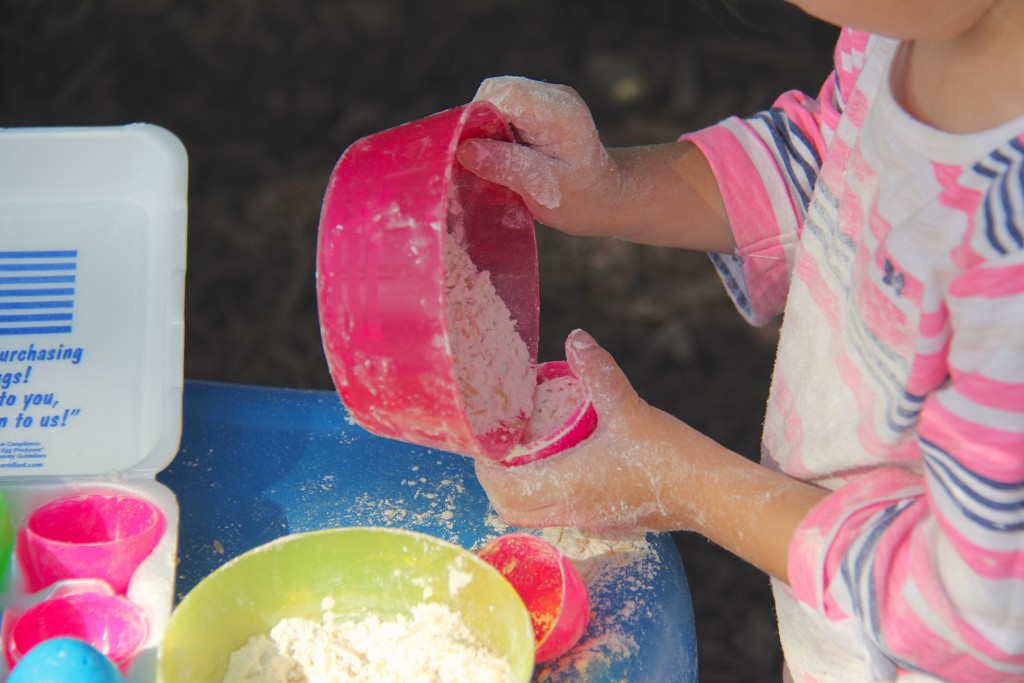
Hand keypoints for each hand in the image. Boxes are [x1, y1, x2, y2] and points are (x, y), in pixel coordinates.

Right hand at [457, 77, 622, 236]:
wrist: (604, 197)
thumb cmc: (580, 199)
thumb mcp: (544, 191)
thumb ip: (507, 167)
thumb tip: (464, 149)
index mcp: (562, 114)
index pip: (508, 96)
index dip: (479, 117)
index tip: (468, 150)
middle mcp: (555, 97)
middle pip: (497, 91)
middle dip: (478, 122)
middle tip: (479, 159)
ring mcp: (545, 98)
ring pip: (495, 97)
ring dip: (483, 127)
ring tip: (493, 159)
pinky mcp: (536, 107)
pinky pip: (501, 107)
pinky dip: (491, 129)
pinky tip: (500, 153)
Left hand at [475, 330, 828, 581]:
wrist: (712, 496)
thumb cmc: (670, 456)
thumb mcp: (627, 406)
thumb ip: (598, 371)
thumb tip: (575, 337)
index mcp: (567, 486)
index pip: (503, 489)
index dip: (484, 468)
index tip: (483, 442)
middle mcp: (571, 510)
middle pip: (510, 508)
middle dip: (496, 480)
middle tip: (500, 447)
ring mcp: (588, 521)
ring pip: (535, 514)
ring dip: (521, 489)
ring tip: (527, 452)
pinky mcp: (606, 523)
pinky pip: (560, 512)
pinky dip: (547, 494)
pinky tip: (563, 463)